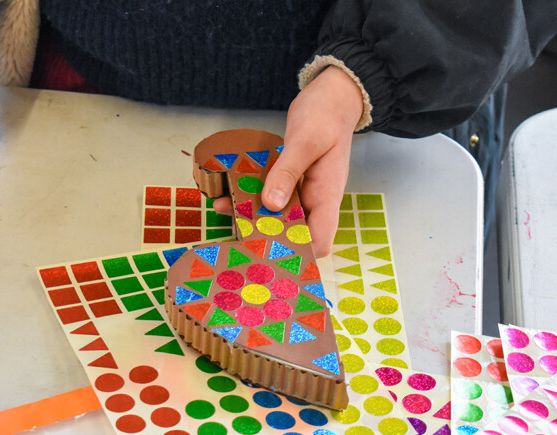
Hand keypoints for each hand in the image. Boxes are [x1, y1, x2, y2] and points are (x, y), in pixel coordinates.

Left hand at [215, 66, 362, 256]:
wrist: (333, 95)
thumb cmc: (326, 114)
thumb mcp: (305, 141)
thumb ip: (288, 172)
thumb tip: (271, 204)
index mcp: (327, 195)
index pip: (319, 241)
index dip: (297, 251)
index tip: (267, 246)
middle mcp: (315, 199)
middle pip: (293, 233)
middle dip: (264, 234)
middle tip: (233, 227)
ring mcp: (303, 190)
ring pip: (277, 215)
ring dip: (251, 215)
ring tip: (223, 206)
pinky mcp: (290, 180)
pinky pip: (270, 196)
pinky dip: (251, 196)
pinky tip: (228, 192)